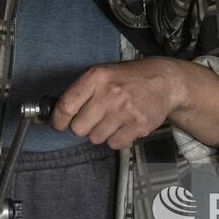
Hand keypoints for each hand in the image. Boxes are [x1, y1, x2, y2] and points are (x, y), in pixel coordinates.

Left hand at [51, 58, 181, 149]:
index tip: (58, 124)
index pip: (66, 105)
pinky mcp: (138, 125)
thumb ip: (80, 92)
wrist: (164, 81)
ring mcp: (125, 110)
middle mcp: (110, 93)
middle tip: (94, 119)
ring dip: (101, 133)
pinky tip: (124, 125)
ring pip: (95, 138)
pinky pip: (114, 144)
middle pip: (78, 128)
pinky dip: (116, 139)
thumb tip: (54, 114)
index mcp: (96, 77)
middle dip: (83, 126)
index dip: (58, 120)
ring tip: (113, 119)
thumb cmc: (128, 79)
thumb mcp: (102, 74)